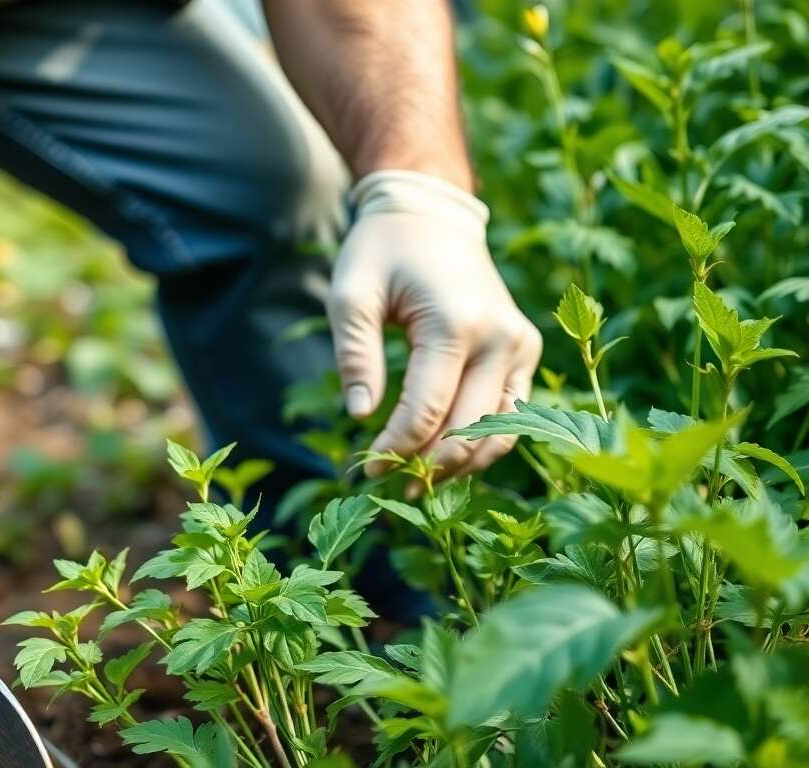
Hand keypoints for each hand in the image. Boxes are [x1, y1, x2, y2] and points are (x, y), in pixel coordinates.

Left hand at [327, 170, 541, 485]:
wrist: (432, 214)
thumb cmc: (383, 251)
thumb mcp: (351, 293)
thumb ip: (353, 354)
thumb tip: (360, 415)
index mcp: (456, 323)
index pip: (427, 410)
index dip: (396, 447)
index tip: (366, 470)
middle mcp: (501, 337)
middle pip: (467, 430)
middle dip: (426, 466)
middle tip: (388, 484)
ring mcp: (521, 345)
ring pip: (498, 432)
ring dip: (458, 465)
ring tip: (416, 483)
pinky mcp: (526, 350)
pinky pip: (509, 415)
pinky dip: (480, 442)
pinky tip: (442, 457)